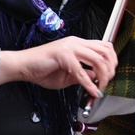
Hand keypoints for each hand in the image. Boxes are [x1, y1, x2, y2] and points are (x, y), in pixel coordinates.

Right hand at [0, 37, 116, 97]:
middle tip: (106, 83)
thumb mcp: (69, 74)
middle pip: (105, 51)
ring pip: (98, 59)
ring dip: (102, 76)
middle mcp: (76, 42)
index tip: (109, 77)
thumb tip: (97, 79)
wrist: (23, 66)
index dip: (111, 62)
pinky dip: (89, 84)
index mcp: (78, 44)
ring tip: (99, 88)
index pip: (104, 47)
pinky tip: (90, 91)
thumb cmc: (42, 69)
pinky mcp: (62, 54)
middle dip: (110, 69)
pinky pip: (81, 71)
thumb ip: (83, 74)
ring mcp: (69, 47)